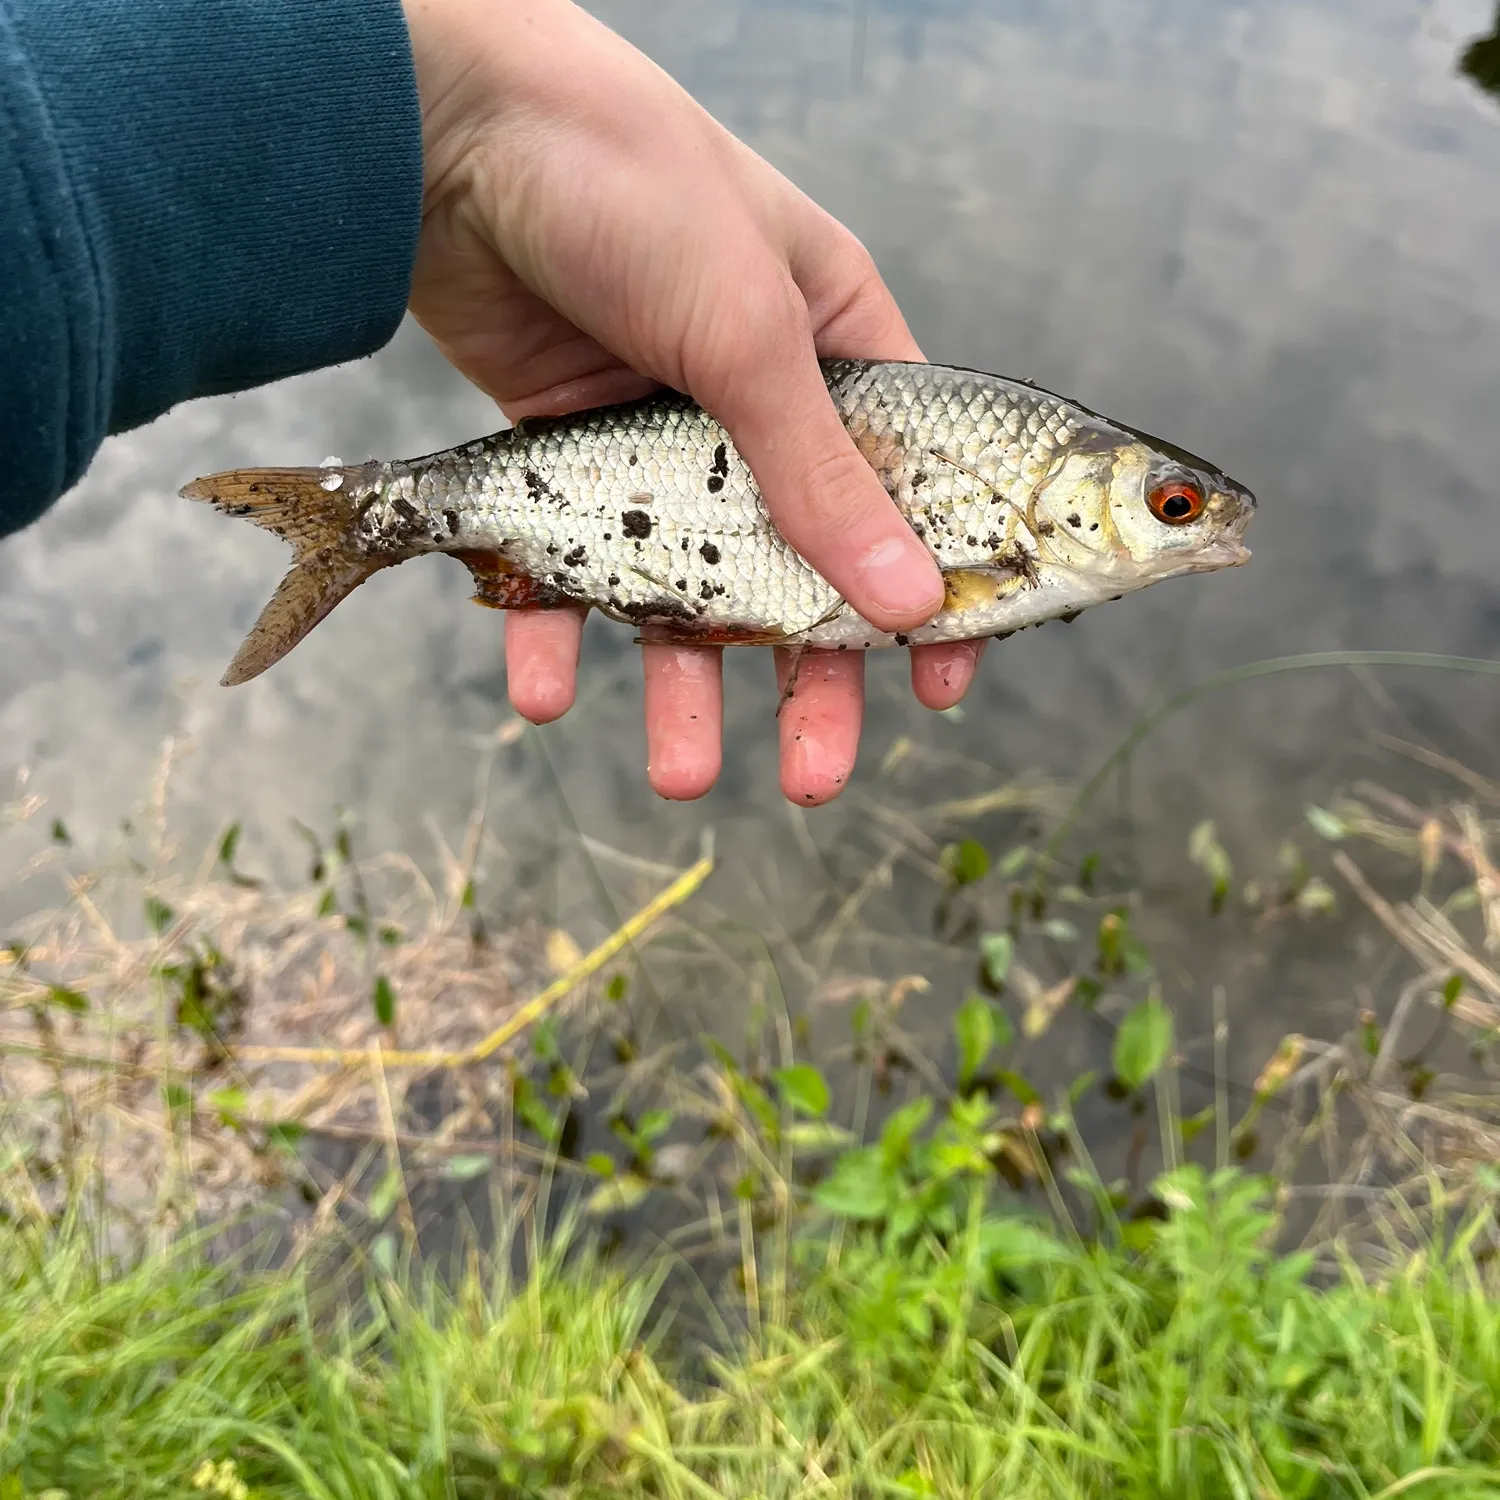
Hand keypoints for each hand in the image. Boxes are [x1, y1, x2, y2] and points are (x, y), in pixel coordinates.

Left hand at [401, 0, 984, 803]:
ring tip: (679, 778)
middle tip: (809, 779)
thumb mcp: (750, 334)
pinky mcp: (564, 456)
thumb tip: (907, 600)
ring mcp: (660, 438)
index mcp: (841, 353)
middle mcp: (759, 405)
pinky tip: (544, 691)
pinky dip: (554, 629)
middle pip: (799, 571)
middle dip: (804, 680)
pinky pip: (568, 564)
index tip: (938, 684)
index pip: (913, 495)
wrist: (449, 123)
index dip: (930, 594)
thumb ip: (821, 475)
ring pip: (684, 588)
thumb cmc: (636, 186)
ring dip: (682, 690)